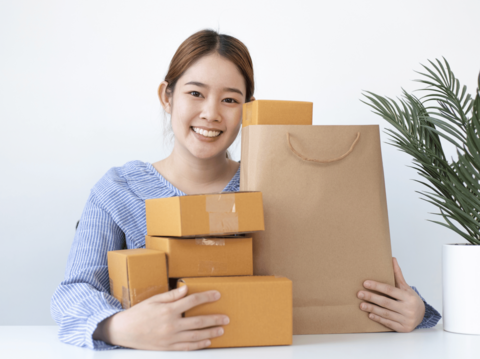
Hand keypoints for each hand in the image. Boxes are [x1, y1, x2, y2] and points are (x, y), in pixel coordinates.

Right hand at [93, 285, 228, 349]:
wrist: (123, 331)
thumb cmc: (138, 313)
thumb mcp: (153, 300)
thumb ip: (171, 295)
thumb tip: (186, 289)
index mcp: (168, 310)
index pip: (192, 301)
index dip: (206, 297)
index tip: (217, 294)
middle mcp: (171, 325)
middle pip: (198, 321)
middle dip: (214, 319)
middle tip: (226, 318)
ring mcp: (170, 338)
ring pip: (195, 336)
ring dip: (210, 333)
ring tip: (221, 330)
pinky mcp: (168, 348)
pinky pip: (187, 347)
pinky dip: (198, 345)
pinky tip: (207, 342)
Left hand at [357, 257, 424, 331]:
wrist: (422, 315)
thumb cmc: (411, 299)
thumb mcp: (405, 287)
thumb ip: (397, 274)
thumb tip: (392, 259)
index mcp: (408, 297)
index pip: (390, 290)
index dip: (377, 286)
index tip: (365, 283)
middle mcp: (408, 309)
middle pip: (386, 302)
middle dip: (371, 297)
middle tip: (359, 294)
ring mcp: (406, 319)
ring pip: (385, 313)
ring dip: (372, 309)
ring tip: (361, 305)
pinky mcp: (403, 328)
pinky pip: (388, 323)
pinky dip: (378, 319)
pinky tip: (370, 314)